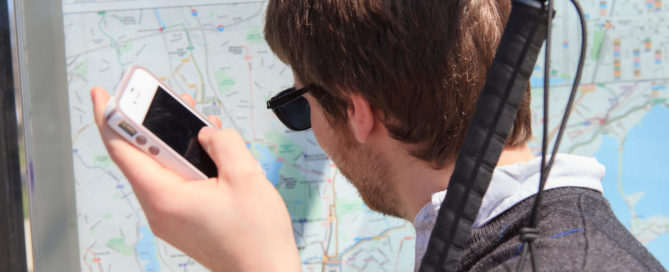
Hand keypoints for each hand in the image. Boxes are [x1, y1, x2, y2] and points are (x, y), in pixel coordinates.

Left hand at [91, 87, 300, 271]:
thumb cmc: (256, 236)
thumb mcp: (246, 177)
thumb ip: (223, 142)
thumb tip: (208, 131)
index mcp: (166, 197)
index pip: (124, 149)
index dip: (111, 116)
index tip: (105, 93)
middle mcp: (160, 209)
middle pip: (143, 156)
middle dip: (153, 123)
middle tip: (163, 97)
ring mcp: (170, 217)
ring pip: (162, 168)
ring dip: (175, 142)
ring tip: (195, 119)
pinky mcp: (182, 220)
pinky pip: (175, 182)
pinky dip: (186, 162)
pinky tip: (208, 149)